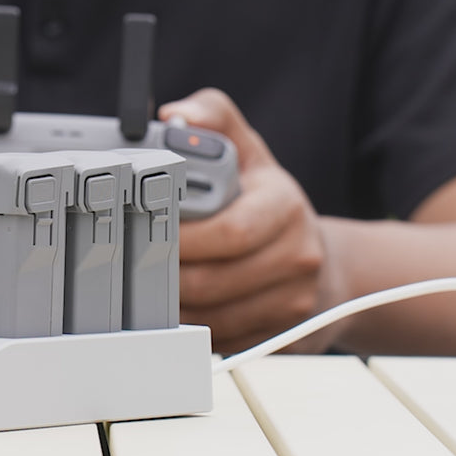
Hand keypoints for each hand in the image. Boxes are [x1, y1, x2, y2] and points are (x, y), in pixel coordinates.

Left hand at [161, 89, 339, 354]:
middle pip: (214, 280)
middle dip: (167, 276)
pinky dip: (193, 329)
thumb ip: (212, 118)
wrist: (321, 264)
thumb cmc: (270, 203)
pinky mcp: (280, 336)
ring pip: (214, 316)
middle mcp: (298, 256)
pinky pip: (223, 340)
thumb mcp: (248, 150)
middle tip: (135, 266)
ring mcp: (292, 302)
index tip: (146, 231)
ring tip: (147, 290)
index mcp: (285, 206)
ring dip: (173, 308)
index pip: (230, 230)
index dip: (182, 238)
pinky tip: (176, 311)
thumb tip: (175, 116)